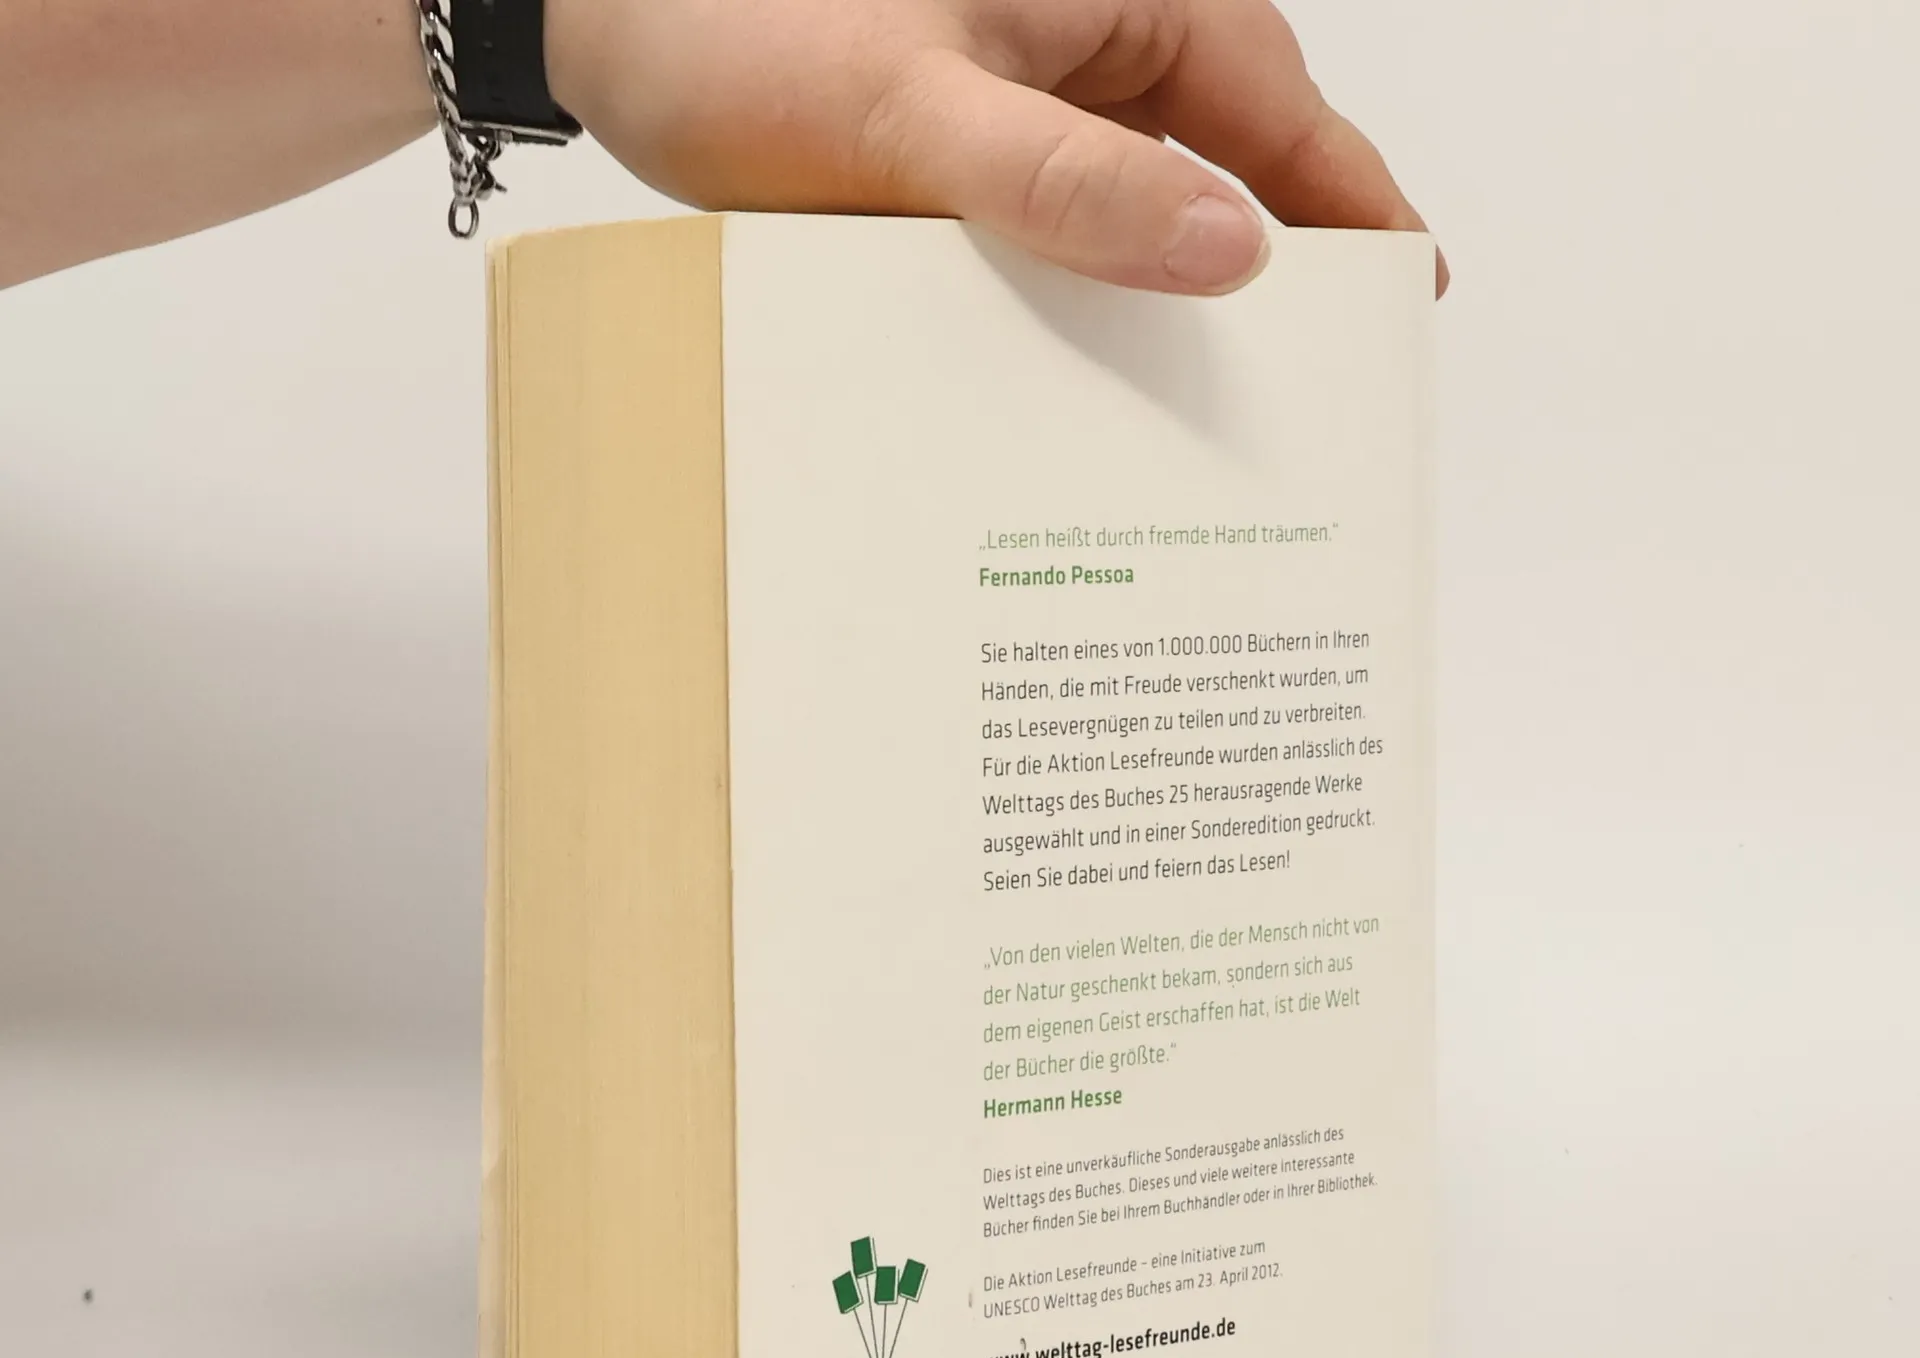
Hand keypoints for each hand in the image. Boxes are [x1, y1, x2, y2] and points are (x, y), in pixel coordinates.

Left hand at [545, 0, 1445, 296]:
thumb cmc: (741, 28)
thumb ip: (1068, 186)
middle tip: (1314, 375)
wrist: (598, 18)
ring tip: (1208, 396)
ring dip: (1167, 280)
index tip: (1402, 291)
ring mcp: (1019, 86)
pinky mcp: (960, 138)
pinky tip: (1080, 363)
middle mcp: (1078, 30)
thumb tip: (1229, 249)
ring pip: (1134, 191)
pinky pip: (1052, 217)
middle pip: (1220, 148)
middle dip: (1268, 253)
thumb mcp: (916, 117)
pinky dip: (1079, 283)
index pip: (1271, 102)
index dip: (1347, 199)